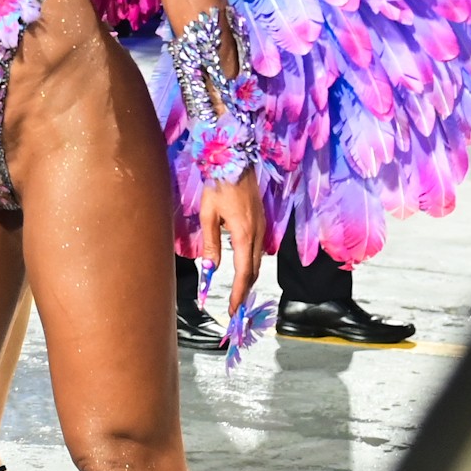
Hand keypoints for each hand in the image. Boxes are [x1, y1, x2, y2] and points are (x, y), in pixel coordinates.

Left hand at [199, 169, 265, 317]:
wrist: (236, 161)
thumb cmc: (219, 185)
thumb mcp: (208, 213)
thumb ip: (211, 242)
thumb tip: (210, 267)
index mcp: (244, 234)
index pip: (244, 272)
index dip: (239, 293)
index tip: (233, 309)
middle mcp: (257, 234)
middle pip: (254, 270)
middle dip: (245, 290)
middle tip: (235, 307)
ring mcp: (262, 228)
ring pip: (257, 261)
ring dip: (249, 278)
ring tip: (238, 292)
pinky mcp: (261, 222)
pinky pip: (258, 250)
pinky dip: (251, 265)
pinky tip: (243, 268)